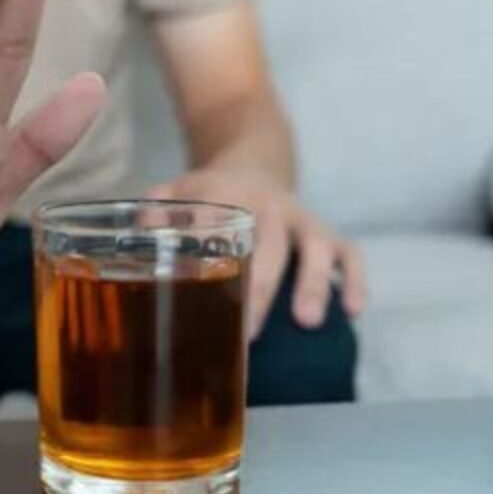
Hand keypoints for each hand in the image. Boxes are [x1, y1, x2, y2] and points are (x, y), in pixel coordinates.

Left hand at [148, 170, 364, 338]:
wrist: (250, 160)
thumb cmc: (204, 194)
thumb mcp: (171, 193)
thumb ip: (151, 217)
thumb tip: (137, 249)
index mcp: (223, 196)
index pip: (219, 234)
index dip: (213, 270)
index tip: (202, 309)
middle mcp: (267, 204)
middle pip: (269, 246)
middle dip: (261, 289)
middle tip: (249, 334)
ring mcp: (300, 218)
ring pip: (316, 247)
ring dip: (313, 283)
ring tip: (308, 323)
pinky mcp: (325, 229)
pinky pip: (349, 251)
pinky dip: (355, 279)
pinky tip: (353, 312)